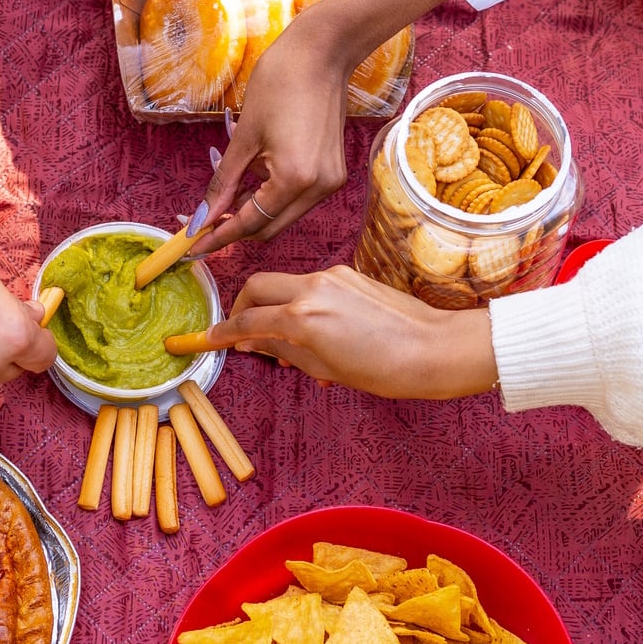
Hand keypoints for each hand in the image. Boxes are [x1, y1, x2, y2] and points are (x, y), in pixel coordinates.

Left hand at [188, 19, 350, 254]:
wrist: (323, 51)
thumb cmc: (280, 82)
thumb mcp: (243, 136)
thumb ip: (225, 183)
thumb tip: (204, 217)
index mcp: (295, 180)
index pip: (251, 223)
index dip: (218, 238)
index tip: (191, 249)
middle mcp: (319, 189)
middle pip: (269, 227)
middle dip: (234, 228)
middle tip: (201, 224)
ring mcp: (330, 182)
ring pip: (282, 215)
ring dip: (253, 210)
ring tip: (227, 192)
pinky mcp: (333, 172)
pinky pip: (296, 198)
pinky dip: (271, 195)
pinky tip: (254, 177)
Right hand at [195, 265, 497, 399]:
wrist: (434, 349)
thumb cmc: (384, 369)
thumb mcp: (323, 368)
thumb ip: (282, 349)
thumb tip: (254, 342)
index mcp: (301, 316)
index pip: (246, 320)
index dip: (223, 332)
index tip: (208, 339)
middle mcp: (312, 287)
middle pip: (257, 286)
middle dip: (242, 306)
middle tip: (242, 332)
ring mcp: (332, 276)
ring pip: (285, 284)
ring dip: (274, 306)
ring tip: (288, 342)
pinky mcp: (349, 274)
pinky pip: (311, 286)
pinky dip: (301, 304)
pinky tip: (316, 332)